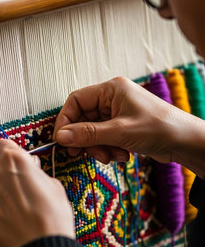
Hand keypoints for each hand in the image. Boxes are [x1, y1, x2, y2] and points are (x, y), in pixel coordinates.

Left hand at [0, 139, 74, 246]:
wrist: (43, 246)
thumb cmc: (53, 216)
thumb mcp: (53, 184)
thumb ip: (35, 172)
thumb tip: (30, 170)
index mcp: (14, 159)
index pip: (2, 146)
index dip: (9, 156)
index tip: (14, 165)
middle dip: (2, 176)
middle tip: (16, 192)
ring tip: (13, 212)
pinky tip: (5, 223)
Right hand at [53, 76, 195, 164]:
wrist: (185, 142)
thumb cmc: (159, 128)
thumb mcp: (119, 132)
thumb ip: (88, 134)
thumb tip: (61, 137)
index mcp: (110, 90)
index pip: (76, 101)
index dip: (66, 120)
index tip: (62, 140)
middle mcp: (112, 99)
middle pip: (83, 119)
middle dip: (86, 139)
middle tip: (85, 154)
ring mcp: (117, 114)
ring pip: (92, 132)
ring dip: (98, 147)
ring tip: (112, 156)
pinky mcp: (122, 127)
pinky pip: (104, 138)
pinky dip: (108, 149)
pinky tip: (121, 155)